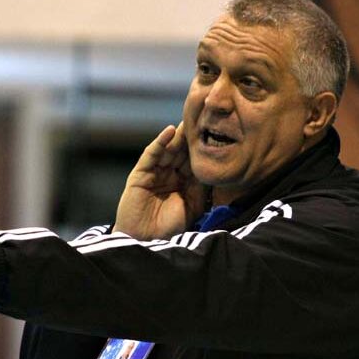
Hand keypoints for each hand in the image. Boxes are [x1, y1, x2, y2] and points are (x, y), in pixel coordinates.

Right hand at [114, 123, 205, 239]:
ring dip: (178, 135)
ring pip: (169, 149)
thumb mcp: (193, 205)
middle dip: (192, 136)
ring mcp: (154, 172)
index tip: (217, 131)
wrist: (147, 241)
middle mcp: (169, 174)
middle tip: (204, 117)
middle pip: (182, 151)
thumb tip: (215, 167)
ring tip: (189, 120)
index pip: (194, 160)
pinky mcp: (140, 173)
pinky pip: (151, 154)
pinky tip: (169, 131)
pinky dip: (160, 142)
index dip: (204, 147)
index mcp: (183, 181)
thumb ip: (202, 186)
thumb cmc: (170, 227)